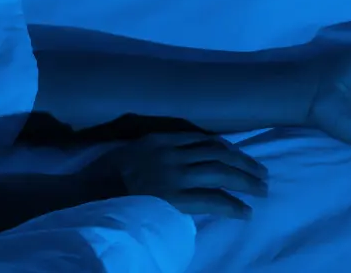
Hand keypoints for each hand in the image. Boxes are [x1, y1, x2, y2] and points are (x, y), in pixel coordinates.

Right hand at [87, 132, 269, 218]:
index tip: (240, 156)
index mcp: (160, 139)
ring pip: (220, 173)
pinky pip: (211, 200)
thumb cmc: (103, 175)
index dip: (227, 148)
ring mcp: (174, 175)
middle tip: (262, 174)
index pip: (203, 139)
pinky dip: (231, 205)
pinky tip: (244, 212)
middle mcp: (171, 153)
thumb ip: (152, 149)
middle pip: (218, 154)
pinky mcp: (175, 198)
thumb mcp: (129, 150)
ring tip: (261, 191)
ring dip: (245, 182)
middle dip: (244, 163)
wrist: (88, 193)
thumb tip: (173, 155)